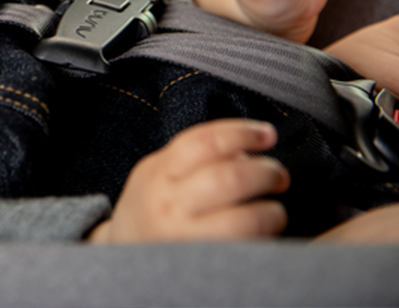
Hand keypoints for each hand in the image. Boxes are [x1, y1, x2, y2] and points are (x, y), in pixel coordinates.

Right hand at [88, 120, 289, 242]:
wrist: (120, 254)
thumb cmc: (147, 209)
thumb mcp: (157, 172)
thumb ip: (192, 157)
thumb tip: (245, 151)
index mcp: (159, 173)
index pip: (204, 142)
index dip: (242, 133)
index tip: (266, 134)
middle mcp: (169, 204)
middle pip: (230, 178)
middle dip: (266, 172)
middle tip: (277, 176)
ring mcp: (185, 237)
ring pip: (245, 220)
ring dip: (272, 211)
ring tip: (273, 209)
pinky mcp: (201, 265)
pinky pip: (244, 249)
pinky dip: (264, 238)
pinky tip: (264, 233)